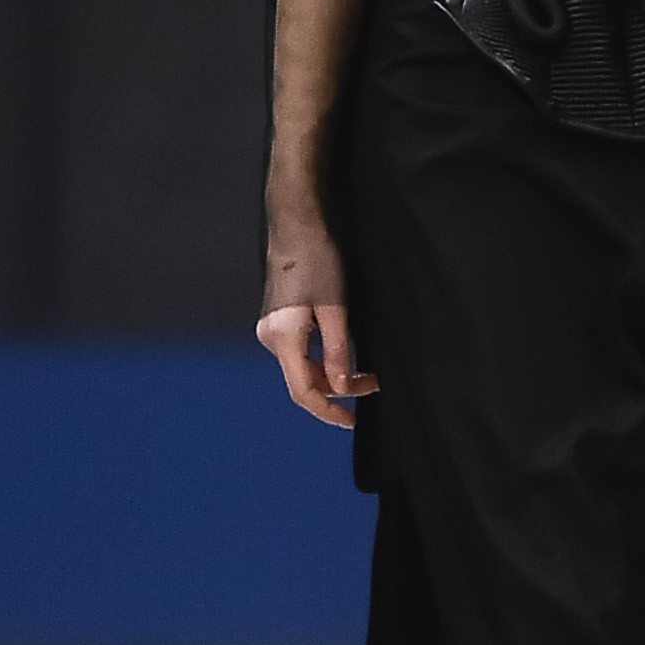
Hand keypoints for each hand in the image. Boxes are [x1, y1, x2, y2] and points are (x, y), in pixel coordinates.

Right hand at [257, 221, 378, 430]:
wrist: (296, 225)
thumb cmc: (317, 258)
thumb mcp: (335, 308)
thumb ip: (337, 351)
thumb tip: (341, 387)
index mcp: (283, 337)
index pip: (303, 391)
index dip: (328, 410)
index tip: (351, 420)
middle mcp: (270, 337)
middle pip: (304, 380)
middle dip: (338, 388)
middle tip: (373, 385)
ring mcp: (272, 328)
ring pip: (303, 366)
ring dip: (332, 372)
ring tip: (365, 371)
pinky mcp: (278, 319)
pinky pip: (300, 351)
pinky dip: (322, 358)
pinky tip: (343, 354)